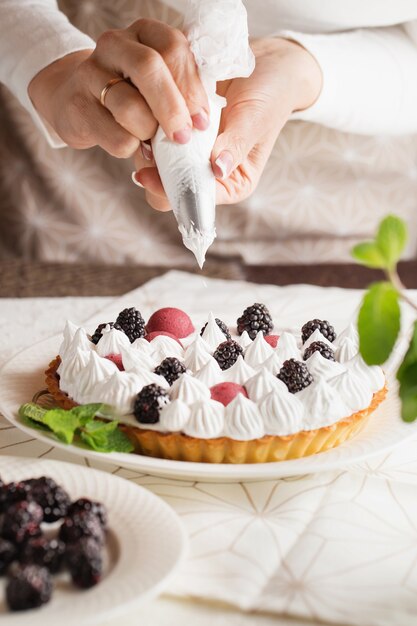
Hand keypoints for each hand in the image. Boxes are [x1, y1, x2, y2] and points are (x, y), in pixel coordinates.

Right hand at [28, 19, 208, 156]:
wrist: (76, 101)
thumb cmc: (132, 97)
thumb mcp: (161, 87)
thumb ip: (182, 96)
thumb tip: (203, 129)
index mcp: (145, 34)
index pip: (174, 48)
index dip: (192, 89)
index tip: (202, 122)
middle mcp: (115, 45)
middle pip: (148, 68)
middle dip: (171, 109)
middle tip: (182, 137)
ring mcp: (91, 72)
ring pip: (130, 107)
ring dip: (148, 133)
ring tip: (149, 141)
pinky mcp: (77, 106)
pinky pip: (116, 137)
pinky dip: (130, 148)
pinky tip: (130, 145)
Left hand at [134, 37, 321, 209]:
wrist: (268, 60)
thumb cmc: (270, 96)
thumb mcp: (256, 119)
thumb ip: (235, 145)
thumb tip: (218, 169)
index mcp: (229, 184)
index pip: (195, 200)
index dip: (169, 191)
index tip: (149, 175)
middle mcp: (205, 172)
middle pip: (168, 184)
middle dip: (153, 167)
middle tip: (143, 143)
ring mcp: (189, 150)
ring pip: (155, 158)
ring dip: (145, 141)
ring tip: (144, 118)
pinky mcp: (177, 127)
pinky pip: (153, 130)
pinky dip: (147, 119)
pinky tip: (146, 102)